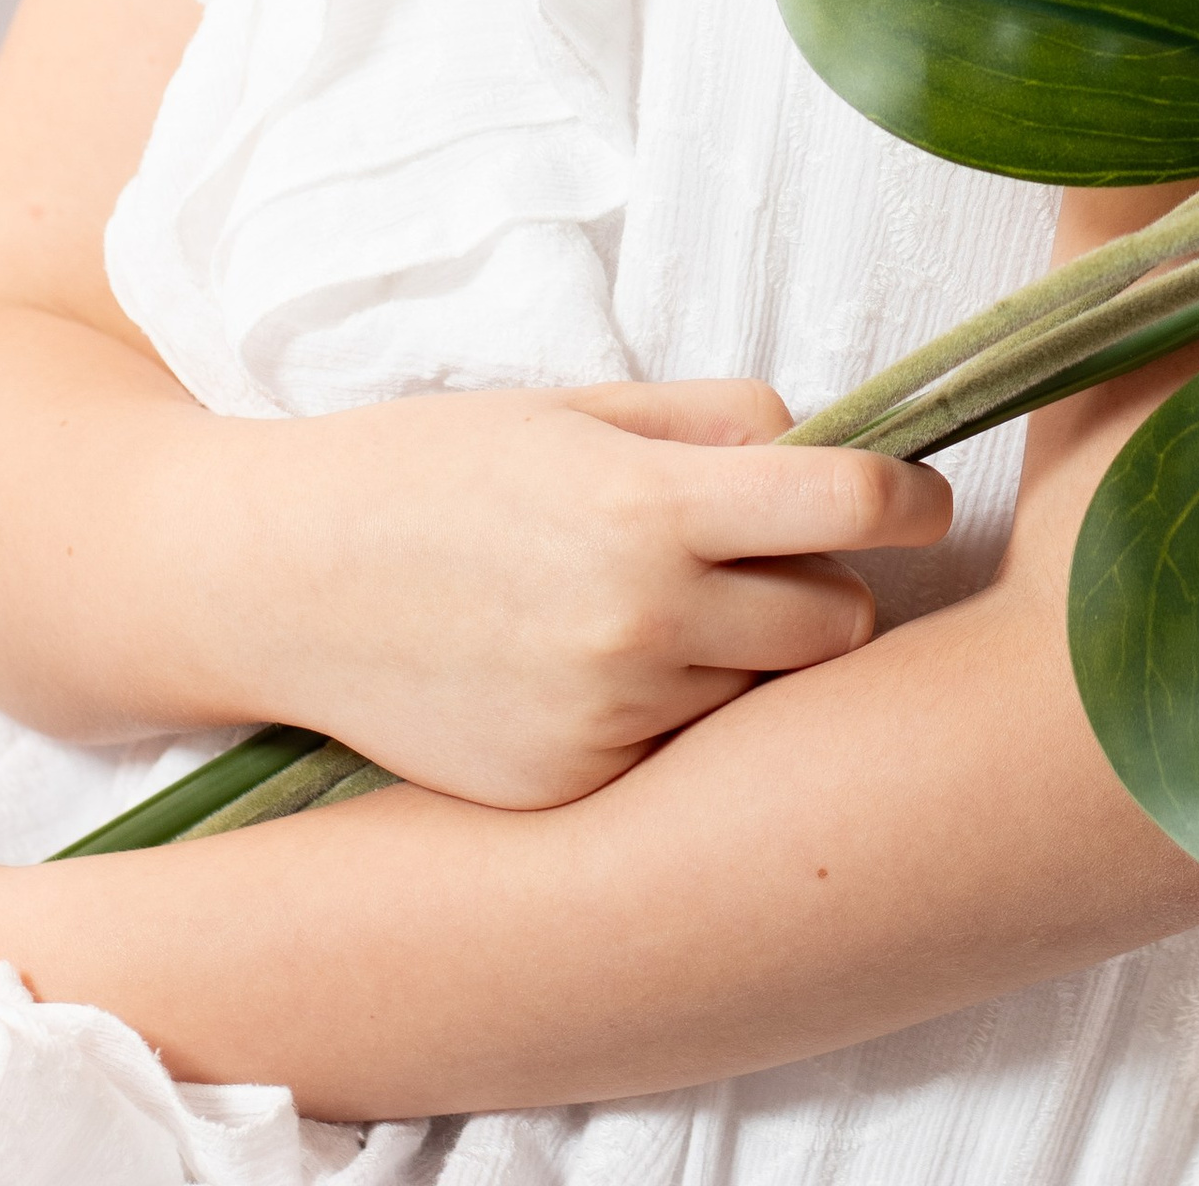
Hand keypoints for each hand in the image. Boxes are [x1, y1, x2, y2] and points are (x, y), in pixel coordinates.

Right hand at [220, 377, 950, 810]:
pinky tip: (593, 667)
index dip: (910, 496)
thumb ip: (717, 423)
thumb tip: (828, 450)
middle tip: (767, 553)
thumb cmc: (434, 468)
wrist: (281, 579)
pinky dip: (667, 713)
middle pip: (836, 624)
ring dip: (745, 655)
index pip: (854, 507)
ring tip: (656, 606)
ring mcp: (604, 723)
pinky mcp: (567, 790)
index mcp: (651, 509)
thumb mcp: (580, 407)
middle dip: (827, 585)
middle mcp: (640, 627)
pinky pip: (676, 752)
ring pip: (760, 696)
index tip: (917, 495)